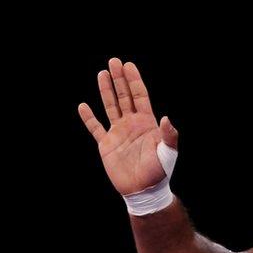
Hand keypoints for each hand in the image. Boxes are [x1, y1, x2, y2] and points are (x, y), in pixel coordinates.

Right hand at [78, 58, 178, 195]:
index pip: (140, 96)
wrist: (143, 191)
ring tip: (102, 73)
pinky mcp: (106, 145)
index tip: (129, 65)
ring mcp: (118, 133)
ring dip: (106, 90)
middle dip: (119, 79)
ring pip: (110, 107)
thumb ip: (169, 135)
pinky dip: (89, 118)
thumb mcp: (168, 152)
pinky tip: (83, 106)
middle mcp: (132, 124)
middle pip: (124, 96)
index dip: (134, 81)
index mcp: (147, 122)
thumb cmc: (159, 172)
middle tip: (114, 61)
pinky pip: (95, 128)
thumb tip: (166, 118)